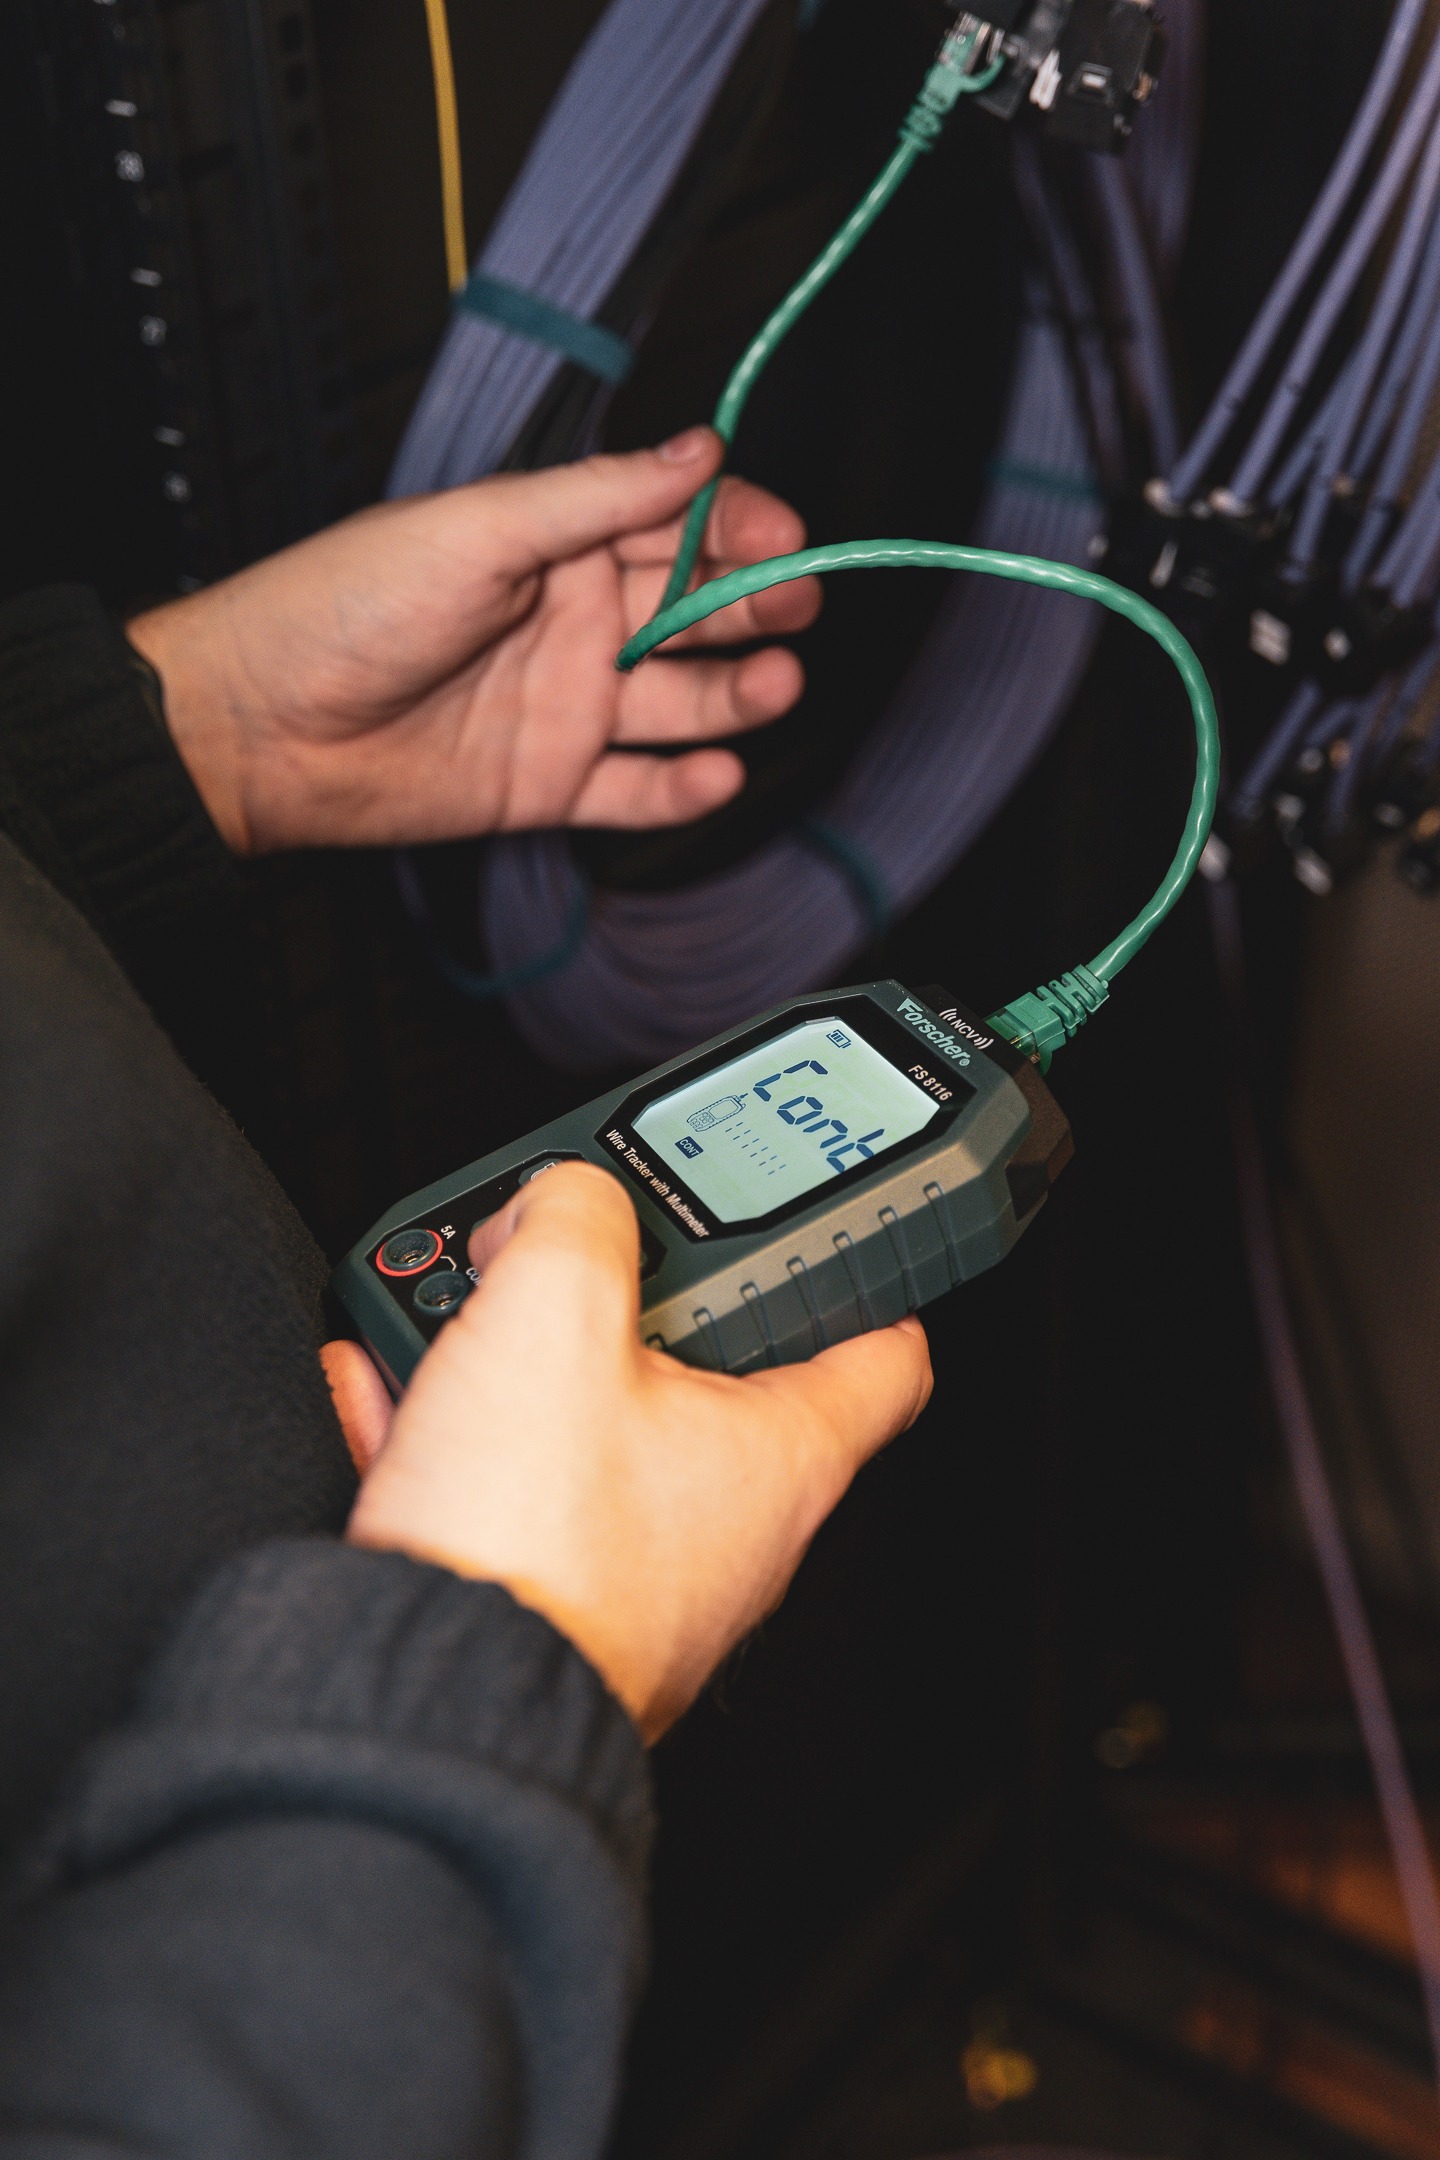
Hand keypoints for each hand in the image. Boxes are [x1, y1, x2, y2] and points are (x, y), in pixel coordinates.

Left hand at [128, 430, 819, 855]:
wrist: (262, 728)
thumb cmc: (343, 608)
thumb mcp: (479, 531)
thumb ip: (597, 497)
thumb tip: (698, 446)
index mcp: (558, 542)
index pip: (676, 524)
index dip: (738, 528)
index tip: (788, 538)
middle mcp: (574, 621)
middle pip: (695, 613)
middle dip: (756, 607)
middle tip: (795, 609)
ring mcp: (567, 704)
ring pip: (682, 701)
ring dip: (737, 694)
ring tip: (774, 688)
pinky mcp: (550, 783)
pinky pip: (637, 787)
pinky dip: (684, 785)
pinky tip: (718, 770)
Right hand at [334, 1164, 930, 1739]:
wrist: (416, 1703)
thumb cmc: (526, 1547)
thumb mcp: (555, 1312)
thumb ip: (574, 1218)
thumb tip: (560, 1201)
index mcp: (780, 1456)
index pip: (884, 1353)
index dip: (858, 1273)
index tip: (824, 1230)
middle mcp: (727, 1526)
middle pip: (707, 1369)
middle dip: (630, 1296)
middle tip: (575, 1254)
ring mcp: (634, 1570)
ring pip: (592, 1422)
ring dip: (521, 1357)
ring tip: (456, 1312)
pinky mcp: (542, 1599)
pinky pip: (509, 1484)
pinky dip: (456, 1427)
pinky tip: (390, 1384)